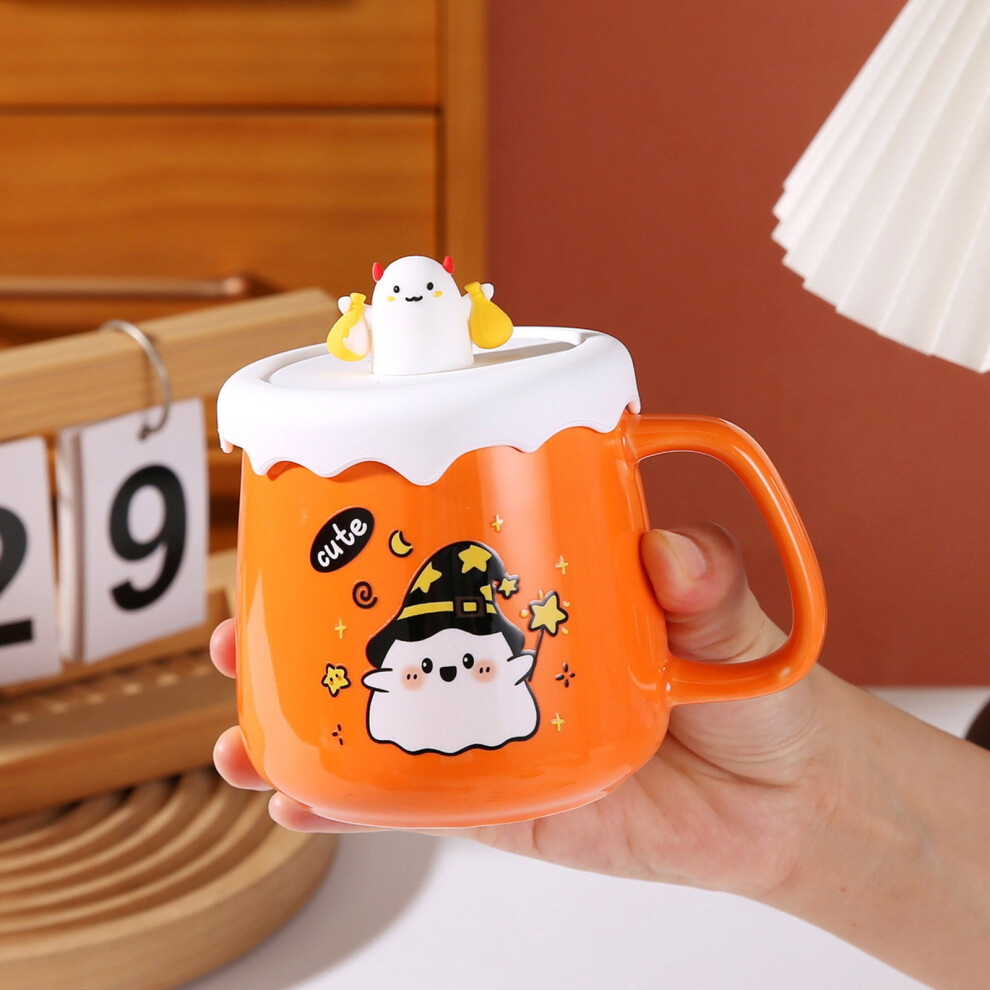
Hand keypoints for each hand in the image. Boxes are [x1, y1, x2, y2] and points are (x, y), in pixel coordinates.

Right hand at [210, 524, 834, 898]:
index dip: (371, 537)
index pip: (446, 554)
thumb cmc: (753, 692)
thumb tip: (669, 552)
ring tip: (246, 737)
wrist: (781, 802)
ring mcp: (495, 733)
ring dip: (307, 726)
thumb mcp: (733, 619)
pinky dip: (357, 807)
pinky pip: (419, 806)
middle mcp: (503, 658)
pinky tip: (303, 805)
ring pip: (386, 724)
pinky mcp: (505, 805)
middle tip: (248, 626)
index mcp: (541, 593)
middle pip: (390, 638)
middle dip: (307, 634)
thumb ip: (709, 581)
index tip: (308, 520)